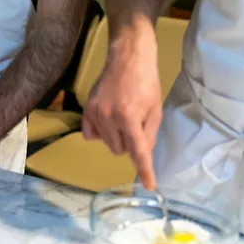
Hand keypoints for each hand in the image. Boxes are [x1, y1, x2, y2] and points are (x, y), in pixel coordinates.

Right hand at [82, 25, 160, 189]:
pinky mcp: (87, 109)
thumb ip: (148, 135)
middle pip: (119, 150)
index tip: (149, 185)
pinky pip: (90, 135)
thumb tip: (143, 155)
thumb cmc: (147, 83)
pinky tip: (107, 122)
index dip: (144, 170)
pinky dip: (100, 134)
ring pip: (106, 144)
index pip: (138, 152)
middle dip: (129, 144)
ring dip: (116, 138)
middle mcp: (109, 118)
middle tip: (135, 126)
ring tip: (123, 118)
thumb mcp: (155, 110)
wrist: (127, 58)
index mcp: (130, 118)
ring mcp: (95, 114)